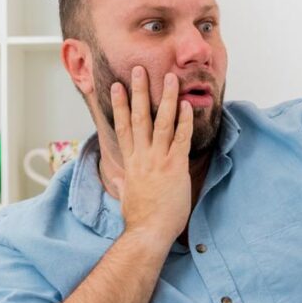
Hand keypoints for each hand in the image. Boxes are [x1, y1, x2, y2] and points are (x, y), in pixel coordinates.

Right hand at [109, 65, 193, 243]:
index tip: (115, 87)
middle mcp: (142, 157)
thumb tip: (115, 176)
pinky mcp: (174, 167)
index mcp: (130, 163)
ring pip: (160, 122)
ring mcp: (157, 160)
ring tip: (168, 78)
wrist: (148, 232)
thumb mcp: (126, 195)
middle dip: (138, 91)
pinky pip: (180, 139)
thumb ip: (122, 181)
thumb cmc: (139, 219)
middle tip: (138, 69)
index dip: (119, 105)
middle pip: (139, 117)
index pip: (122, 127)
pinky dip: (184, 121)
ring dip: (164, 98)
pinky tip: (186, 105)